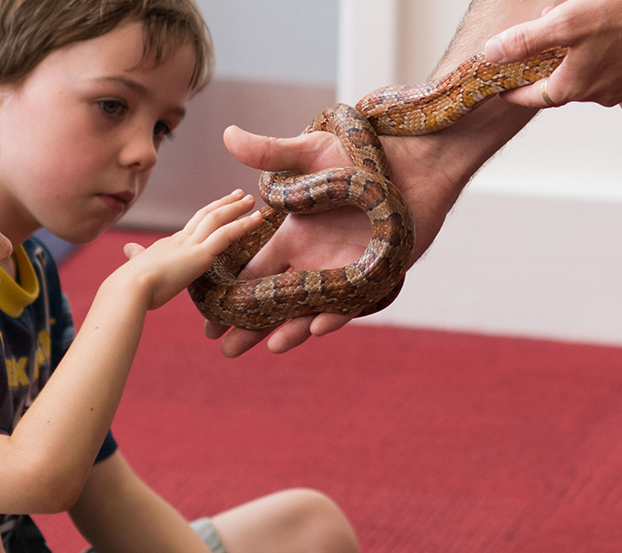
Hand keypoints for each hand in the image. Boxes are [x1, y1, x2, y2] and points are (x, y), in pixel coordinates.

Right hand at [120, 191, 260, 310]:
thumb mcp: (136, 268)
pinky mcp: (200, 255)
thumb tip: (129, 250)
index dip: (206, 216)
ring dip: (236, 208)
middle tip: (239, 194)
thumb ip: (137, 258)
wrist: (129, 289)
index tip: (218, 209)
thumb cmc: (130, 287)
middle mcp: (180, 240)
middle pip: (205, 215)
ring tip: (251, 200)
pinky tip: (258, 218)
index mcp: (167, 246)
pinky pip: (226, 234)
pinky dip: (243, 224)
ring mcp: (191, 245)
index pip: (192, 226)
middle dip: (223, 204)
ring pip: (217, 219)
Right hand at [207, 88, 536, 357]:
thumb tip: (226, 134)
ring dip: (291, 329)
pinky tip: (316, 328)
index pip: (254, 273)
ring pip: (310, 308)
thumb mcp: (309, 152)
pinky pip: (351, 302)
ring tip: (269, 348)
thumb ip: (269, 152)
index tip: (209, 317)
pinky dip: (335, 315)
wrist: (412, 162)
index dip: (231, 295)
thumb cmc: (360, 154)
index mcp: (293, 236)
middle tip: (226, 351)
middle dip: (251, 325)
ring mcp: (343, 270)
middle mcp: (314, 259)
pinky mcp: (373, 276)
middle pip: (276, 300)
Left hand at [482, 0, 621, 107]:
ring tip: (574, 27)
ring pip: (584, 73)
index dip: (512, 90)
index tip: (501, 86)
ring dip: (573, 56)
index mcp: (575, 88)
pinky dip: (597, 52)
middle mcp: (598, 94)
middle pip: (558, 83)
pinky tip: (602, 29)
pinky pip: (608, 65)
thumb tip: (492, 53)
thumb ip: (525, 41)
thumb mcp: (565, 23)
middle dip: (544, 64)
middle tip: (537, 42)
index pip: (531, 96)